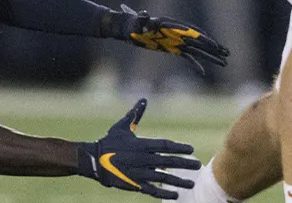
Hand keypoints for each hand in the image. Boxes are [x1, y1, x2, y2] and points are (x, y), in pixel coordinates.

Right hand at [75, 99, 199, 199]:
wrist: (93, 160)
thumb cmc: (109, 141)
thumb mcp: (122, 126)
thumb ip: (135, 114)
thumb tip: (143, 100)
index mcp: (141, 144)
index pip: (165, 146)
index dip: (179, 148)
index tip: (191, 150)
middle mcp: (142, 159)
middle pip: (168, 162)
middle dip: (184, 164)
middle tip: (198, 166)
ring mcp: (138, 173)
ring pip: (162, 178)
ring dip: (178, 181)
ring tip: (192, 184)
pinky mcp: (133, 184)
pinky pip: (152, 189)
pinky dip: (164, 193)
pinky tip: (175, 195)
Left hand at [107, 4, 230, 73]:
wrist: (128, 28)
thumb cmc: (132, 24)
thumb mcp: (137, 22)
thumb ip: (142, 19)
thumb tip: (143, 15)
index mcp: (173, 26)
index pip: (192, 33)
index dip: (204, 40)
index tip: (214, 46)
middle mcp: (177, 34)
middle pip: (199, 42)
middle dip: (213, 48)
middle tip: (227, 55)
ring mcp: (176, 42)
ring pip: (197, 50)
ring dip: (210, 56)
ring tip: (223, 63)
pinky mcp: (172, 48)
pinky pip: (187, 57)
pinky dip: (196, 63)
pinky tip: (203, 71)